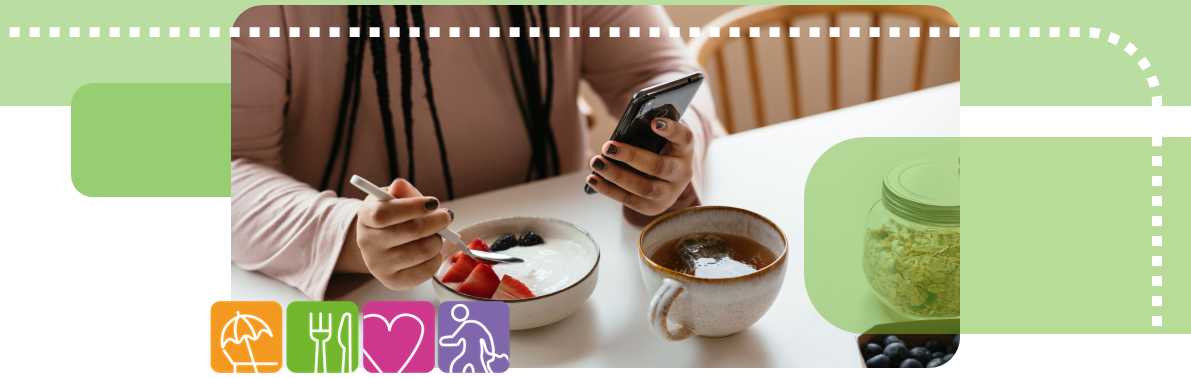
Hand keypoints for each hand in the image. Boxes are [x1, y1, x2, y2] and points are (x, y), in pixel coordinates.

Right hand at [336, 178, 452, 290]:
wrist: (381, 244)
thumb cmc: (392, 216)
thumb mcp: (393, 198)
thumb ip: (401, 191)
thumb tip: (400, 185)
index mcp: (366, 217)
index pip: (385, 213)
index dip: (413, 207)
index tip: (433, 202)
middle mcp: (367, 243)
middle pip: (410, 231)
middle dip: (436, 222)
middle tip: (446, 216)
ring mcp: (378, 265)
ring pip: (421, 251)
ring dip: (437, 240)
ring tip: (437, 234)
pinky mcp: (393, 282)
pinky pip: (425, 271)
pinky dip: (435, 258)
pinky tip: (431, 250)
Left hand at [586, 117, 694, 215]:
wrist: (666, 178)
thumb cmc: (657, 149)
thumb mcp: (658, 138)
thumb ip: (645, 132)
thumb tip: (621, 132)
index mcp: (685, 149)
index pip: (684, 137)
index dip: (671, 129)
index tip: (653, 122)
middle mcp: (682, 172)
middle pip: (659, 166)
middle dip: (631, 156)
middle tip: (608, 146)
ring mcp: (670, 193)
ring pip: (644, 188)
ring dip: (616, 176)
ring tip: (596, 163)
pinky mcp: (654, 207)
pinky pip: (630, 200)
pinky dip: (609, 190)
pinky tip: (593, 179)